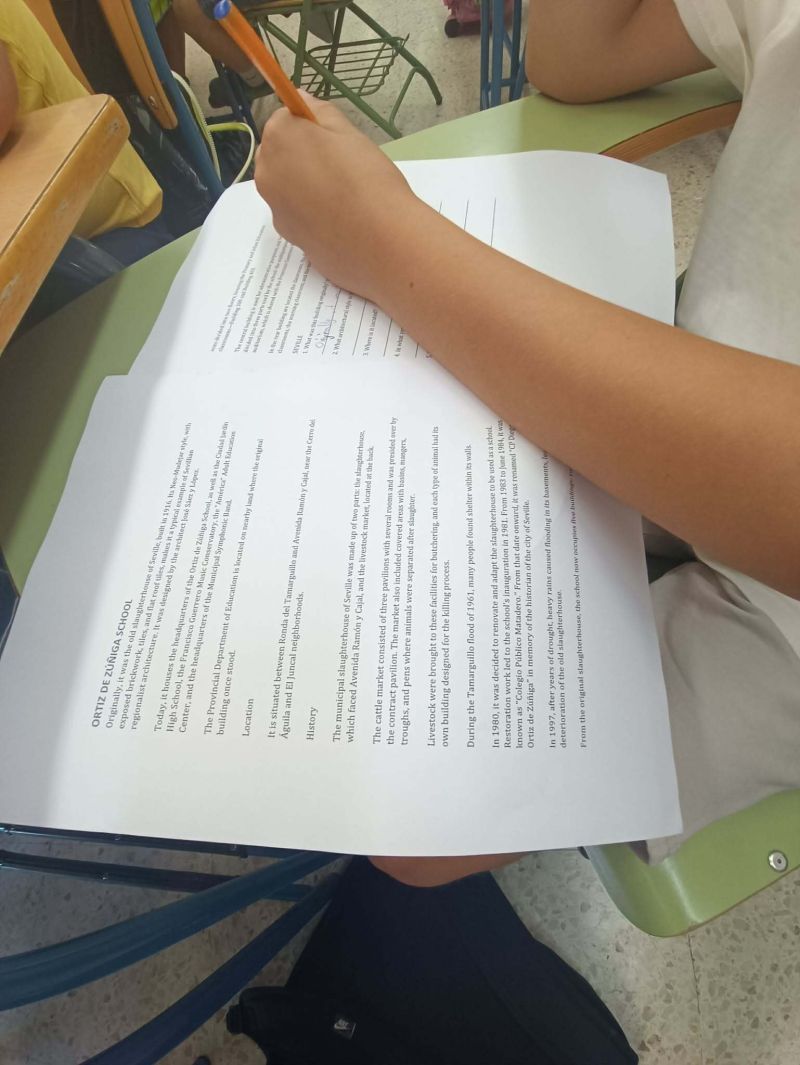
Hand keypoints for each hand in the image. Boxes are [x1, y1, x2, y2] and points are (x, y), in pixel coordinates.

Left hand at [255, 94, 419, 301]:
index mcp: (279, 138)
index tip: (335, 140)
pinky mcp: (289, 239)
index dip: (310, 128)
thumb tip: (300, 100)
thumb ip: (319, 112)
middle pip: (280, 155)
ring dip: (305, 187)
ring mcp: (275, 210)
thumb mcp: (349, 132)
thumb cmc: (367, 178)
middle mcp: (266, 173)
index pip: (284, 120)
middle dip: (301, 156)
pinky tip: (340, 222)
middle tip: (340, 169)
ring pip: (287, 189)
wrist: (381, 243)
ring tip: (342, 199)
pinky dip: (312, 216)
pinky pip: (298, 217)